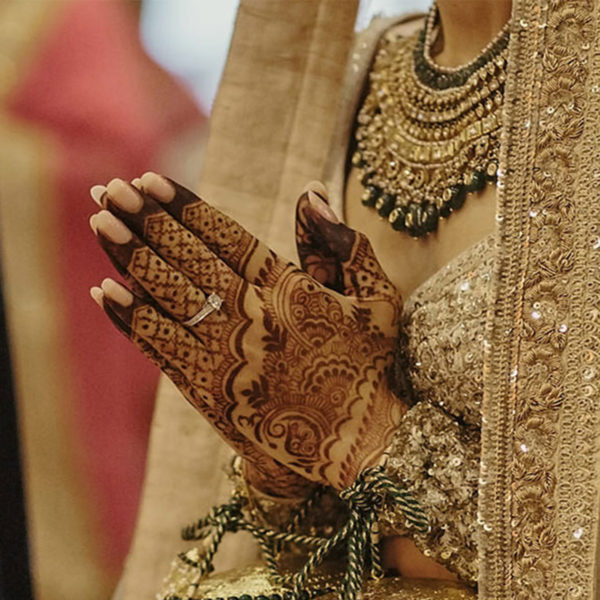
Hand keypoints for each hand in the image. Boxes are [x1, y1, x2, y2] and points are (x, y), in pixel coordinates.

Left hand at [90, 174, 402, 488]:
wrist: (362, 449)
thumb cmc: (372, 369)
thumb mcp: (378, 300)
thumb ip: (344, 245)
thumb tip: (311, 193)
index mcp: (289, 290)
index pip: (225, 237)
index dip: (184, 207)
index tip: (149, 182)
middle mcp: (252, 318)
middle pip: (187, 260)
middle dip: (145, 221)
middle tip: (109, 191)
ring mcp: (227, 357)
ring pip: (167, 298)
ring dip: (130, 259)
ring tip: (100, 224)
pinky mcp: (211, 395)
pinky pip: (161, 348)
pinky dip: (131, 318)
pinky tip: (105, 291)